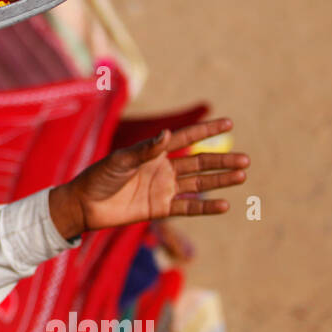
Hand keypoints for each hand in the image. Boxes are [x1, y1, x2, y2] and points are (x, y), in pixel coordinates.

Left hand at [48, 119, 249, 239]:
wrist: (84, 204)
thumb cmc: (99, 176)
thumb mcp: (120, 160)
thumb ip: (145, 150)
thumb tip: (169, 134)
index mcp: (154, 152)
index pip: (186, 138)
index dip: (206, 131)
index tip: (228, 123)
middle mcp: (162, 169)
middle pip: (199, 163)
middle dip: (222, 160)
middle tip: (246, 159)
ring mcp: (163, 189)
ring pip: (198, 183)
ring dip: (220, 180)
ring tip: (242, 176)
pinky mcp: (159, 209)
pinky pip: (187, 207)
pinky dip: (205, 207)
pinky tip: (225, 205)